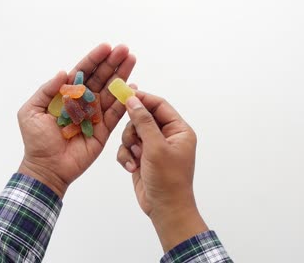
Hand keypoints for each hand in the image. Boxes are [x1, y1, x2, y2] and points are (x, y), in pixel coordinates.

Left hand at [17, 43, 135, 198]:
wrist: (47, 167)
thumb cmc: (36, 140)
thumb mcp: (31, 111)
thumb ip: (47, 91)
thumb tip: (63, 72)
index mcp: (66, 96)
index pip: (82, 73)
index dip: (94, 60)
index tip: (106, 47)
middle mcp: (82, 102)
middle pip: (100, 78)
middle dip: (112, 63)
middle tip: (125, 50)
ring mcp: (94, 115)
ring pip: (110, 92)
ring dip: (121, 76)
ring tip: (132, 60)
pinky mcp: (103, 130)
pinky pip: (116, 114)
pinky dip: (124, 101)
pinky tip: (133, 87)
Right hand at [117, 91, 207, 251]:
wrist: (165, 209)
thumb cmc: (168, 179)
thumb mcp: (156, 147)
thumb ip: (144, 122)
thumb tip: (133, 100)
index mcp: (178, 130)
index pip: (160, 105)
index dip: (143, 99)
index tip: (125, 94)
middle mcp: (167, 136)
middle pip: (142, 118)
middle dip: (134, 129)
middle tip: (134, 142)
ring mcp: (153, 147)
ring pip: (132, 133)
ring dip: (129, 145)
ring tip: (136, 158)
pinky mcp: (142, 158)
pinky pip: (127, 148)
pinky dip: (126, 156)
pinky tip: (132, 167)